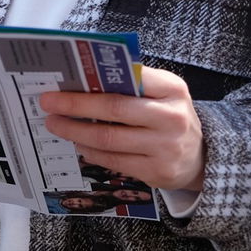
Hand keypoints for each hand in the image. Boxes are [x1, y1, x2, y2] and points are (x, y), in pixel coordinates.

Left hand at [37, 67, 203, 192]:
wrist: (202, 157)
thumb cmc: (172, 116)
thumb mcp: (165, 92)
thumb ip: (136, 83)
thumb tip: (87, 79)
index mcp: (172, 89)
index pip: (130, 78)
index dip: (93, 81)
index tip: (65, 79)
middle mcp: (171, 118)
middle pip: (113, 109)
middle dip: (75, 105)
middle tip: (49, 103)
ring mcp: (165, 148)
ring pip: (109, 139)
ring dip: (76, 131)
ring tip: (56, 124)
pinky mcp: (156, 173)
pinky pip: (114, 161)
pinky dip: (91, 151)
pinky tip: (78, 143)